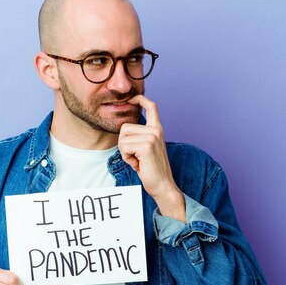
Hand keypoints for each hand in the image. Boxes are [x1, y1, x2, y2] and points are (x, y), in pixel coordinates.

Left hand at [119, 95, 185, 221]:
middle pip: (125, 127)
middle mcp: (156, 130)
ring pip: (123, 138)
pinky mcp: (147, 145)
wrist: (163, 186)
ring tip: (138, 161)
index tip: (131, 99)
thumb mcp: (147, 148)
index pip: (151, 106)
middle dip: (124, 144)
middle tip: (136, 157)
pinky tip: (138, 165)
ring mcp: (152, 136)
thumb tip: (125, 128)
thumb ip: (141, 136)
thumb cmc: (152, 169)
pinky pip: (124, 147)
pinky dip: (127, 158)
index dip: (139, 99)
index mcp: (157, 129)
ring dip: (125, 153)